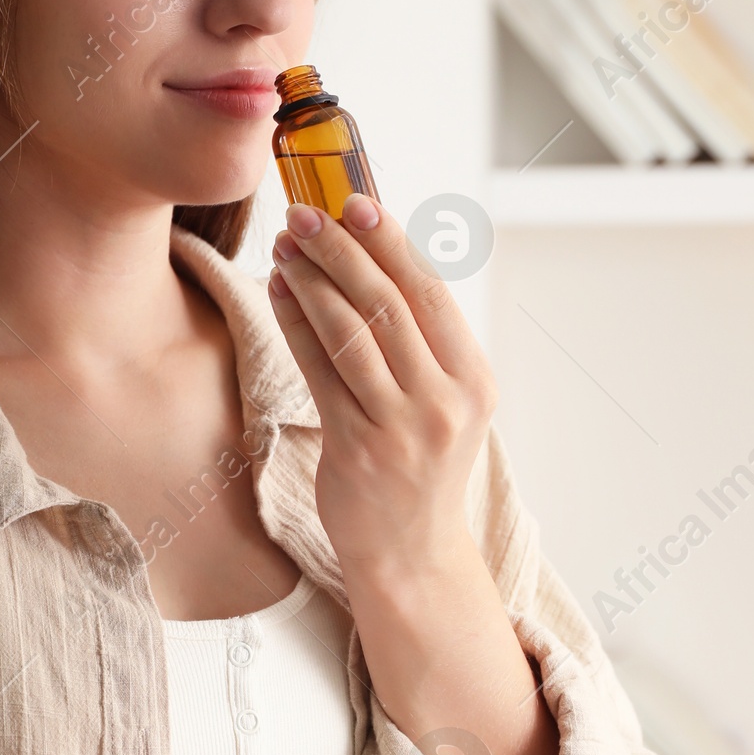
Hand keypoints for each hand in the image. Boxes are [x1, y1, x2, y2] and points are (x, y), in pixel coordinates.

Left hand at [266, 195, 497, 586]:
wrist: (410, 553)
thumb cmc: (418, 465)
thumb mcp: (442, 402)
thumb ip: (421, 342)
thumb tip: (375, 256)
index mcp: (475, 380)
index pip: (431, 293)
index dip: (391, 241)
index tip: (356, 201)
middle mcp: (446, 401)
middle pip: (388, 304)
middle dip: (342, 250)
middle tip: (305, 212)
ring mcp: (403, 427)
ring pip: (351, 332)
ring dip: (313, 280)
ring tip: (285, 245)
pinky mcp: (358, 448)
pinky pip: (320, 371)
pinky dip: (296, 323)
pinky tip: (278, 291)